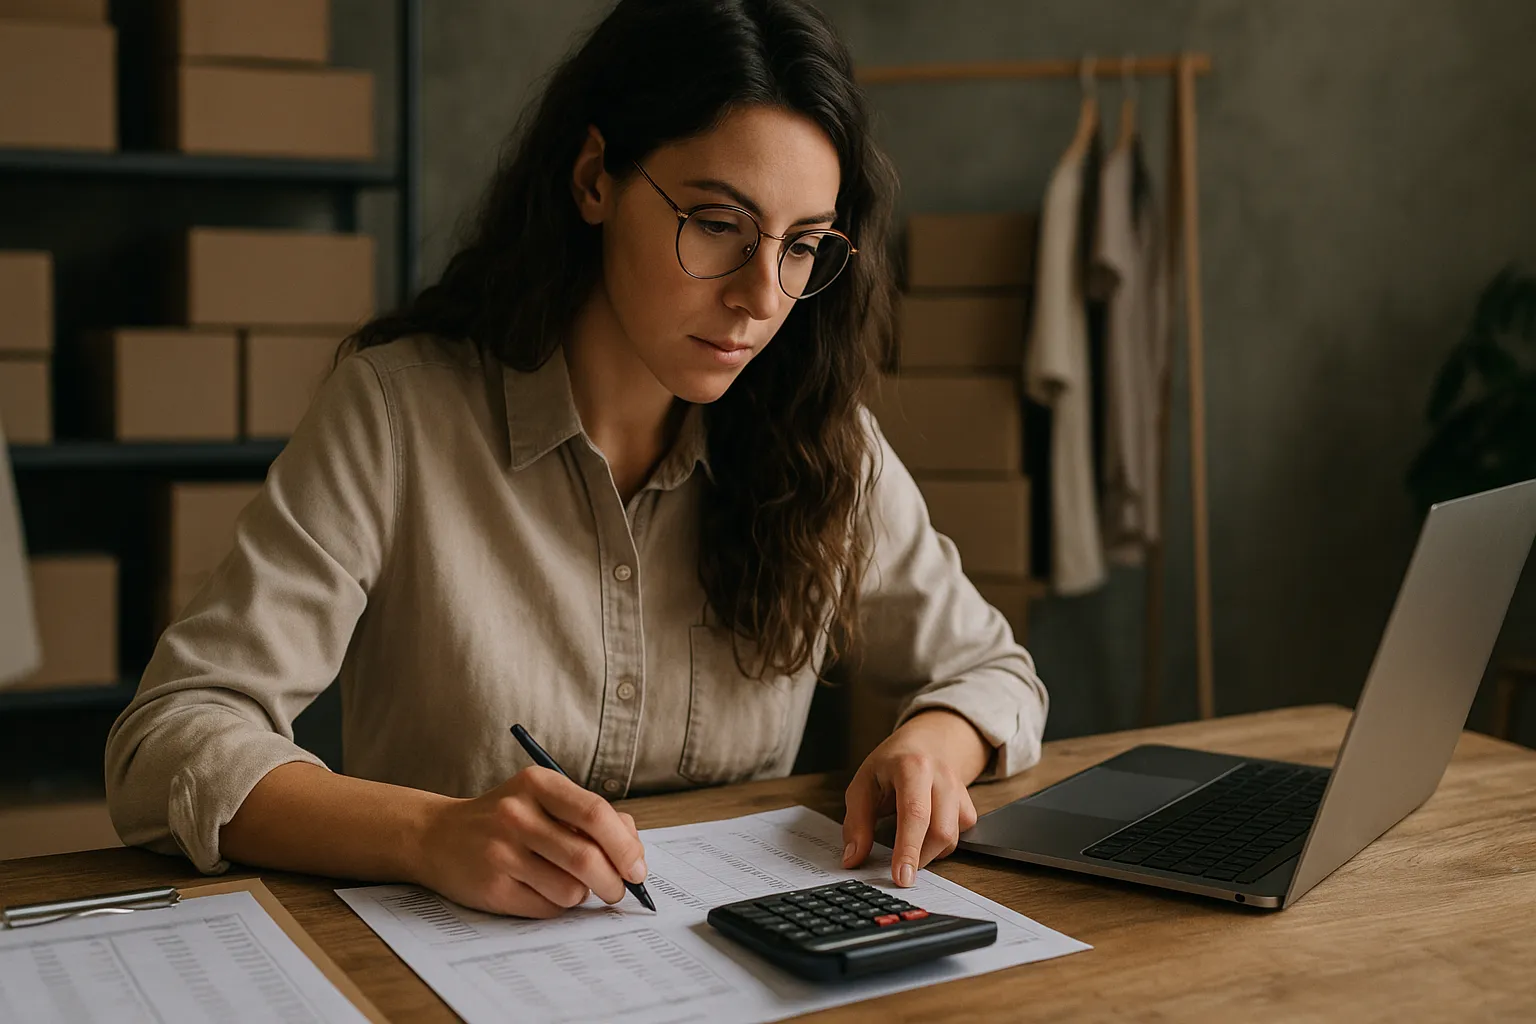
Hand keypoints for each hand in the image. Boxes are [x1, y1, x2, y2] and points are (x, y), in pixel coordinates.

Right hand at [414, 766, 646, 917]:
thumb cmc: (506, 819)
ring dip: (582, 895)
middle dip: (614, 881)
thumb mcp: (544, 799)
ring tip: (569, 883)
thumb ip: (591, 816)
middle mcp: (517, 814)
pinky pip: (547, 908)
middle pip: (587, 857)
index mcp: (538, 783)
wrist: (437, 836)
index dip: (625, 846)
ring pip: (570, 889)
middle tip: (618, 889)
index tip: (638, 868)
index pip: (596, 814)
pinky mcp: (492, 888)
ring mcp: (501, 852)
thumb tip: (635, 852)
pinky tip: (542, 890)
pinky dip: (557, 906)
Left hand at [842, 709, 989, 886]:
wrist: (927, 742)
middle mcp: (942, 776)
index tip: (901, 877)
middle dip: (919, 858)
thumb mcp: (863, 783)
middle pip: (941, 831)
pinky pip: (960, 837)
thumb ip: (856, 822)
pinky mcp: (969, 805)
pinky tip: (924, 834)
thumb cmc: (891, 764)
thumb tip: (852, 858)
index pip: (915, 813)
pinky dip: (940, 845)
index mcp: (912, 766)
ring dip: (928, 852)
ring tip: (908, 842)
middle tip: (900, 871)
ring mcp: (960, 791)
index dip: (908, 849)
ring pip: (952, 838)